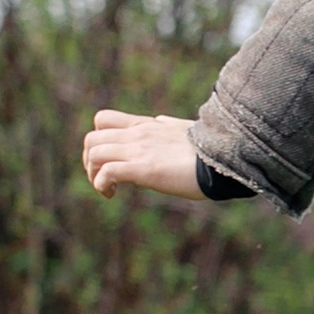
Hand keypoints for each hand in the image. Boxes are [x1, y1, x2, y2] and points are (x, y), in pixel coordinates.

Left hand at [81, 110, 206, 200]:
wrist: (223, 160)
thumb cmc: (209, 150)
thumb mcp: (185, 130)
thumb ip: (169, 126)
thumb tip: (162, 121)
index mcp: (146, 125)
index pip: (103, 119)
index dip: (97, 139)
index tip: (108, 158)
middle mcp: (138, 135)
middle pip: (91, 139)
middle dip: (89, 162)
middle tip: (103, 179)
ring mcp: (139, 150)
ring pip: (94, 153)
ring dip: (92, 174)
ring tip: (107, 190)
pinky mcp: (143, 169)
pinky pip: (106, 172)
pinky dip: (101, 184)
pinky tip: (111, 194)